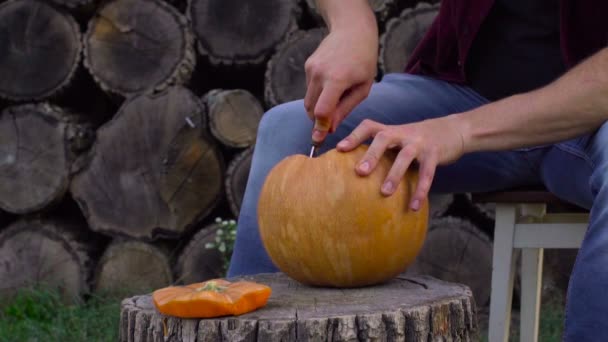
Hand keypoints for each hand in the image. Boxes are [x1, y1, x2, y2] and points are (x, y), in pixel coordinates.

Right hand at [304, 26, 377, 142]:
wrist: (352, 30)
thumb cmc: (364, 60)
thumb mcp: (363, 87)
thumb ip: (346, 108)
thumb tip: (331, 128)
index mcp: (337, 80)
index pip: (322, 110)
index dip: (321, 127)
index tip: (319, 139)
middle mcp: (320, 74)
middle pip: (311, 109)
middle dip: (318, 121)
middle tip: (327, 129)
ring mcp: (312, 69)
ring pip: (309, 100)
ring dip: (318, 108)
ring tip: (335, 103)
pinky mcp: (308, 66)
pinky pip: (310, 89)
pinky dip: (318, 95)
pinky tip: (331, 86)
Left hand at [336, 116, 464, 210]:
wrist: (454, 130)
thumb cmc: (418, 140)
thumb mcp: (399, 138)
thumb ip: (381, 149)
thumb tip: (355, 171)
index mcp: (391, 130)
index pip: (369, 126)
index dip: (354, 136)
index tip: (339, 149)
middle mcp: (403, 133)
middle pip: (384, 137)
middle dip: (371, 154)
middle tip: (360, 172)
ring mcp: (420, 142)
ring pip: (405, 156)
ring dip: (394, 174)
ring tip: (385, 193)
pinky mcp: (435, 154)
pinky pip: (427, 173)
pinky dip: (421, 190)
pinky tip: (414, 206)